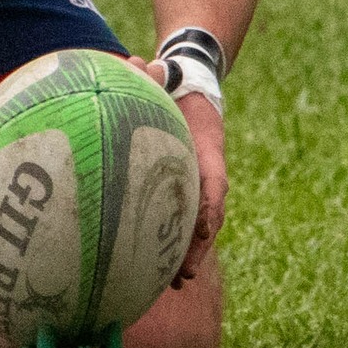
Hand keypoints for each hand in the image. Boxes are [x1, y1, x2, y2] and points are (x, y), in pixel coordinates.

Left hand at [168, 80, 226, 287]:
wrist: (188, 88)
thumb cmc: (175, 84)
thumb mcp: (166, 75)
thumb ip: (151, 73)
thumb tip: (134, 64)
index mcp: (207, 149)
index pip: (214, 181)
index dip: (209, 207)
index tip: (203, 228)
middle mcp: (205, 171)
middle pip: (209, 214)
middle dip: (197, 245)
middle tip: (184, 273)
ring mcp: (195, 183)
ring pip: (198, 223)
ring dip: (188, 253)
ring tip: (174, 282)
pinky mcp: (181, 190)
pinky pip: (179, 220)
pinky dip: (172, 244)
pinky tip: (150, 268)